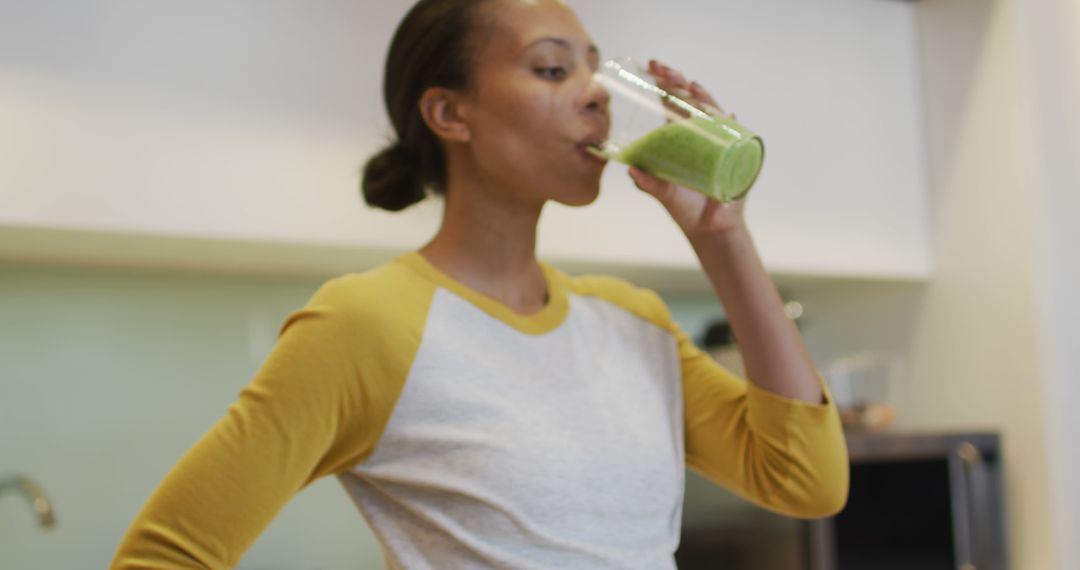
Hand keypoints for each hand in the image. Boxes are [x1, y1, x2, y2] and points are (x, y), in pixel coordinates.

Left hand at [628, 60, 747, 236]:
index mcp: (680, 137)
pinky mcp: (736, 154)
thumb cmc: (683, 208)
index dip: (666, 85)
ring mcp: (719, 141)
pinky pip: (735, 133)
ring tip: (690, 86)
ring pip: (712, 111)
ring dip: (702, 97)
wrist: (709, 229)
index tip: (653, 69)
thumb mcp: (663, 194)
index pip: (672, 103)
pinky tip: (729, 113)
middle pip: (691, 101)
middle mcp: (700, 135)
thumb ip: (648, 183)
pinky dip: (732, 122)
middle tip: (664, 72)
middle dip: (679, 83)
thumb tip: (631, 169)